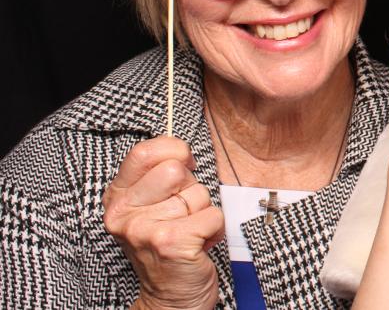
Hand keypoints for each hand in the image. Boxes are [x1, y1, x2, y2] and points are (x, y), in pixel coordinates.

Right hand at [102, 136, 223, 309]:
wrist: (170, 299)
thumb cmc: (167, 247)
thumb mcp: (151, 208)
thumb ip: (160, 177)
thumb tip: (183, 150)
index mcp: (118, 198)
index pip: (146, 152)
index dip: (174, 152)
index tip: (184, 166)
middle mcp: (124, 213)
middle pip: (177, 170)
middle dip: (191, 190)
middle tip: (183, 214)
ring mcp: (145, 228)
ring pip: (199, 195)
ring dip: (203, 214)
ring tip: (188, 232)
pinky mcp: (170, 243)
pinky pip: (213, 215)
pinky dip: (214, 230)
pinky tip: (197, 245)